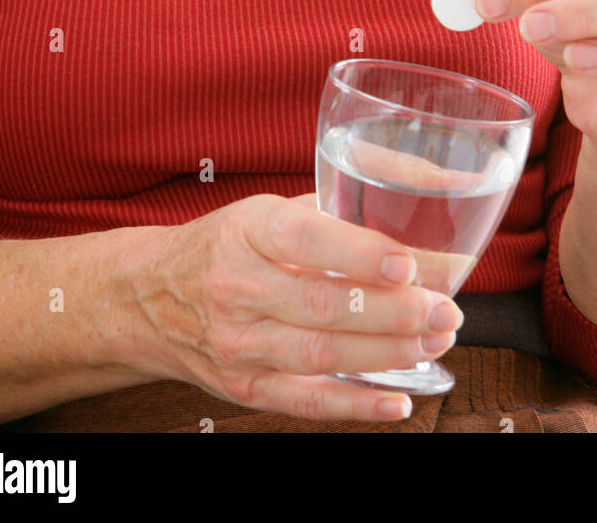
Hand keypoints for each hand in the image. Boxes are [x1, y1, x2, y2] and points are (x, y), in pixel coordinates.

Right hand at [124, 193, 462, 421]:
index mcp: (247, 230)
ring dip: (387, 353)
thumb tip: (436, 189)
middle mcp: (237, 286)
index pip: (304, 239)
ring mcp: (238, 343)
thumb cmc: (232, 245)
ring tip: (435, 341)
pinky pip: (305, 401)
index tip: (407, 264)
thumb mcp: (274, 211)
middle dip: (393, 311)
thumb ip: (344, 206)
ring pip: (320, 355)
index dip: (358, 253)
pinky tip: (398, 401)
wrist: (151, 297)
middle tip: (445, 309)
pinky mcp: (243, 387)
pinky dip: (355, 406)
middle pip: (322, 305)